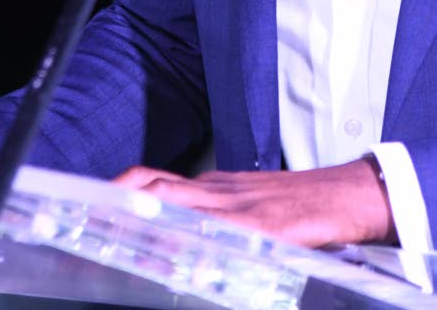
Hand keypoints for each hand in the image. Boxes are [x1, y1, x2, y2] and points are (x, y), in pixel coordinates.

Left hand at [112, 158, 394, 247]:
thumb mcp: (253, 202)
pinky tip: (173, 254)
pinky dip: (192, 240)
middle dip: (116, 198)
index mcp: (215, 187)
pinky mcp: (263, 227)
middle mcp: (219, 192)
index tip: (89, 202)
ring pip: (177, 201)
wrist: (349, 194)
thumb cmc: (303, 203)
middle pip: (155, 185)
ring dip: (141, 211)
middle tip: (87, 218)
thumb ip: (218, 214)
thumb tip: (182, 238)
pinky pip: (220, 232)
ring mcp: (239, 207)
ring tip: (110, 230)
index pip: (155, 181)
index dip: (120, 188)